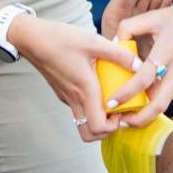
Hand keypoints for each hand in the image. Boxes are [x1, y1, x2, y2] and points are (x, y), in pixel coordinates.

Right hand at [8, 14, 141, 141]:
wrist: (32, 38)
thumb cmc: (61, 38)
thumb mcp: (93, 41)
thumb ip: (118, 54)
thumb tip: (140, 65)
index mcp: (84, 90)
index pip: (99, 127)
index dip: (115, 126)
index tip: (125, 110)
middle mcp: (74, 99)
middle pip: (90, 134)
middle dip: (108, 130)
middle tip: (119, 111)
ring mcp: (66, 98)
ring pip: (83, 124)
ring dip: (98, 121)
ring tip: (111, 101)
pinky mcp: (63, 92)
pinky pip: (78, 109)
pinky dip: (90, 107)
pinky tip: (99, 87)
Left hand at [104, 0, 172, 127]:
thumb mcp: (152, 17)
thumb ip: (128, 28)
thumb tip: (112, 44)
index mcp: (167, 51)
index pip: (144, 79)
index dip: (126, 94)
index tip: (110, 103)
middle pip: (159, 104)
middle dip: (138, 119)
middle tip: (122, 122)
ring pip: (165, 98)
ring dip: (149, 103)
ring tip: (133, 100)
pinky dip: (161, 91)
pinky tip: (154, 83)